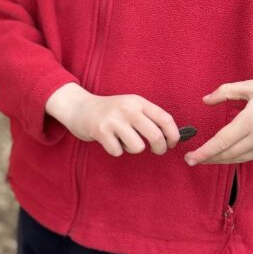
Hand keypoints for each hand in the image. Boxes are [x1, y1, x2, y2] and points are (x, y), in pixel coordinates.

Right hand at [46, 82, 178, 156]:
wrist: (78, 107)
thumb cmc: (110, 112)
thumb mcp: (130, 107)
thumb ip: (148, 118)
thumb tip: (172, 138)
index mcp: (138, 102)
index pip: (165, 119)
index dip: (173, 135)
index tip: (172, 143)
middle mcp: (127, 109)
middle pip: (155, 136)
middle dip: (160, 148)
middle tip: (157, 151)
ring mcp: (113, 120)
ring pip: (138, 147)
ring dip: (133, 149)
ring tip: (125, 142)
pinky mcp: (100, 131)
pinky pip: (118, 151)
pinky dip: (116, 150)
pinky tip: (109, 141)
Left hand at [185, 73, 252, 164]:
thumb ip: (226, 92)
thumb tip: (206, 100)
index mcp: (251, 121)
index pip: (221, 142)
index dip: (204, 152)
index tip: (190, 158)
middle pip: (228, 154)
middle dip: (208, 159)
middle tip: (191, 160)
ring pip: (240, 158)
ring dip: (222, 160)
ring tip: (206, 159)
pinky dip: (238, 157)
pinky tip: (229, 154)